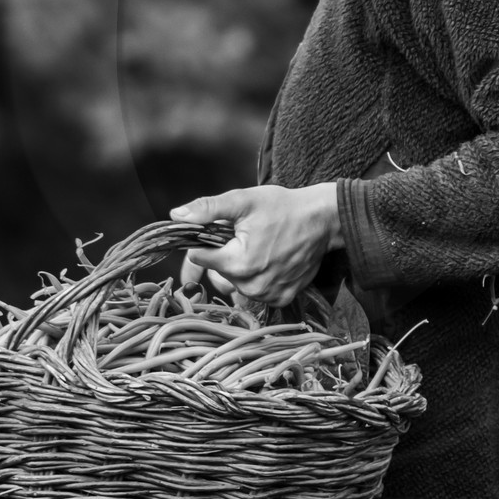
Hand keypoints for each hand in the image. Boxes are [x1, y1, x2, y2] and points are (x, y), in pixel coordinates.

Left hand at [169, 183, 341, 307]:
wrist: (322, 220)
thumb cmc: (283, 207)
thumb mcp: (243, 200)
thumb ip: (208, 208)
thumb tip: (176, 215)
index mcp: (237, 262)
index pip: (198, 258)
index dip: (203, 243)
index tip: (218, 233)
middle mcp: (251, 285)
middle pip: (217, 275)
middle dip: (222, 256)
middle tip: (243, 237)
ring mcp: (268, 294)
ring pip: (235, 286)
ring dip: (238, 270)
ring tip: (257, 249)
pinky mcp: (282, 298)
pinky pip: (256, 293)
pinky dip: (257, 280)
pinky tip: (269, 262)